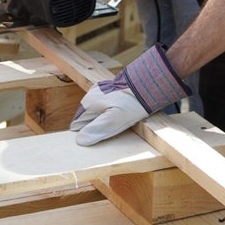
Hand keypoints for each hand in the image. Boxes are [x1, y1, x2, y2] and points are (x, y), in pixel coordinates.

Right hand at [71, 44, 190, 144]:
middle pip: (85, 118)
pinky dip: (109, 110)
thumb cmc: (131, 104)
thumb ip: (96, 130)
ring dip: (102, 119)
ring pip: (94, 111)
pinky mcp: (109, 88)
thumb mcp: (114, 121)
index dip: (86, 134)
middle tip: (110, 129)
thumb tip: (79, 140)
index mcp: (89, 103)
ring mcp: (99, 90)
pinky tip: (120, 113)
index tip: (98, 138)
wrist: (147, 84)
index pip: (77, 125)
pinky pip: (103, 104)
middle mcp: (91, 95)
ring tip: (117, 121)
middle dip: (94, 126)